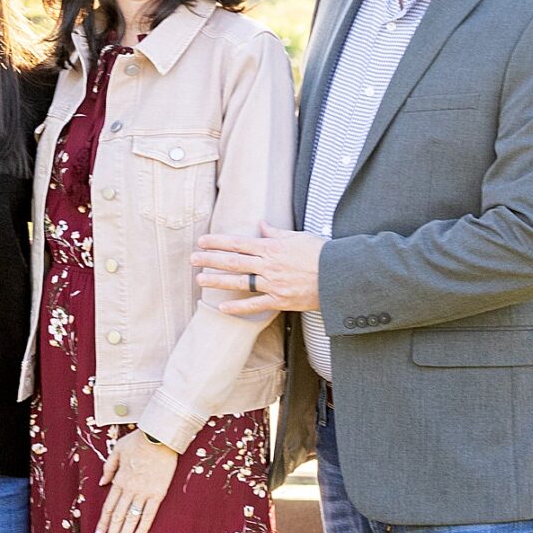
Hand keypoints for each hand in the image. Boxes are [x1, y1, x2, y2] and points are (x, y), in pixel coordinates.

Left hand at [95, 429, 177, 532]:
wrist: (159, 435)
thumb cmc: (139, 440)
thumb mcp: (117, 450)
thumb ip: (109, 467)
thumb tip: (102, 482)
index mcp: (119, 480)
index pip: (108, 507)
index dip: (102, 524)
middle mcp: (129, 489)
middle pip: (117, 517)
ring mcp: (144, 492)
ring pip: (130, 519)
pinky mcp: (158, 494)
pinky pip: (148, 515)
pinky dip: (141, 529)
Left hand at [191, 221, 321, 317]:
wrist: (340, 275)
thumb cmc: (321, 253)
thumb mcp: (298, 237)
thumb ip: (276, 232)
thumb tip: (261, 223)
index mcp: (272, 247)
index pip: (239, 242)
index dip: (218, 241)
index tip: (202, 241)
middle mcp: (269, 265)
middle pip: (234, 261)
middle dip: (211, 259)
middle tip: (192, 259)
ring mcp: (273, 284)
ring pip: (240, 282)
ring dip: (218, 281)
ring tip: (200, 280)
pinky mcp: (280, 300)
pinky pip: (255, 305)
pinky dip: (238, 308)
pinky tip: (222, 308)